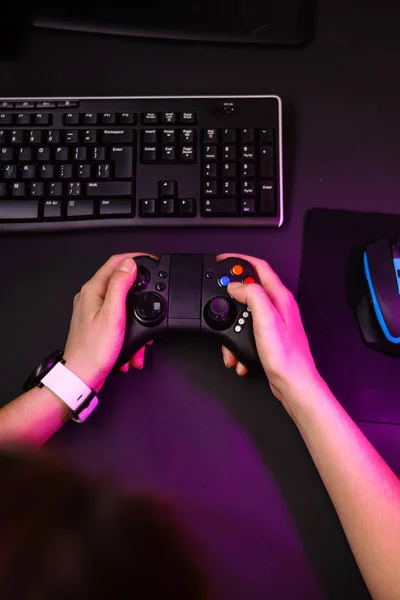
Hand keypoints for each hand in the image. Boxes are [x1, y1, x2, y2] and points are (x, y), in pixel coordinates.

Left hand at [63, 253, 153, 390]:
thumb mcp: (113, 315)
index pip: (116, 262)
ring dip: (137, 318)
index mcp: (93, 290)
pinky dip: (130, 331)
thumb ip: (120, 286)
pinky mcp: (97, 325)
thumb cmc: (94, 351)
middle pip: (120, 281)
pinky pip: (119, 320)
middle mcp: (90, 297)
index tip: (152, 261)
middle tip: (154, 295)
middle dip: (140, 291)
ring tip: (144, 335)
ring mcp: (92, 311)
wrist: (82, 377)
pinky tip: (134, 347)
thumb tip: (130, 264)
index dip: (136, 258)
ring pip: (122, 304)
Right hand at [217, 254, 318, 407]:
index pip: (259, 266)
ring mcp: (274, 322)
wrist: (293, 384)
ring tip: (230, 340)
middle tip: (220, 305)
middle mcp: (278, 307)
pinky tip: (239, 353)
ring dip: (232, 327)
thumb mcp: (266, 319)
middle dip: (231, 299)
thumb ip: (252, 295)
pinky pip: (247, 332)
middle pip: (249, 289)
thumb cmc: (286, 356)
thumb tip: (236, 285)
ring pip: (245, 314)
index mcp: (280, 297)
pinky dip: (237, 342)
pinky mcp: (268, 337)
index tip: (222, 261)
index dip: (239, 260)